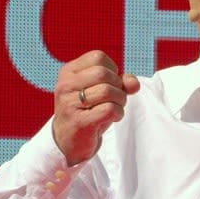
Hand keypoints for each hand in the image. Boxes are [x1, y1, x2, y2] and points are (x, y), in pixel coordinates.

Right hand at [52, 51, 139, 165]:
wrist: (69, 141)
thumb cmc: (88, 111)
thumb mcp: (103, 92)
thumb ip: (121, 82)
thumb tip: (134, 83)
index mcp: (68, 72)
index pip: (98, 57)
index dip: (112, 70)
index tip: (108, 84)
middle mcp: (65, 85)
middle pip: (103, 74)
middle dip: (118, 86)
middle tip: (115, 99)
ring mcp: (69, 103)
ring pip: (107, 91)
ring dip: (120, 101)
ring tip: (114, 109)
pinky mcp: (78, 121)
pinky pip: (109, 109)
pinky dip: (118, 113)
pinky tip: (111, 118)